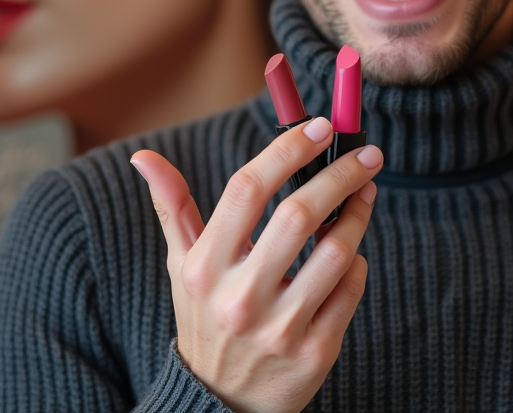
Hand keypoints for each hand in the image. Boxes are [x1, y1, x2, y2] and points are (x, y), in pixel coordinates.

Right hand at [131, 117, 381, 412]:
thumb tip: (145, 157)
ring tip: (365, 195)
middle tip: (367, 154)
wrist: (220, 405)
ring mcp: (279, 328)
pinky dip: (358, 263)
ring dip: (358, 215)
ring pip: (336, 253)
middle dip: (341, 175)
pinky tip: (352, 253)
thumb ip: (173, 208)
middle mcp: (239, 298)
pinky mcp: (314, 353)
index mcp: (203, 267)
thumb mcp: (182, 267)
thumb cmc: (206, 318)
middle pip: (299, 215)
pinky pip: (352, 289)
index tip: (320, 128)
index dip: (288, 151)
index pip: (247, 189)